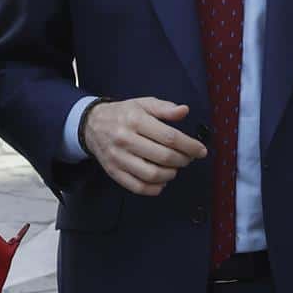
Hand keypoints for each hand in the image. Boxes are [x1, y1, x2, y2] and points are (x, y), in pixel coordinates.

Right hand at [83, 98, 207, 195]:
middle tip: (188, 158)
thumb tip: (184, 111)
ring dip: (170, 174)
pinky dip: (155, 188)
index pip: (169, 137)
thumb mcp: (143, 104)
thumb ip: (165, 108)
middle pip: (163, 157)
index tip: (200, 150)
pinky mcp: (114, 172)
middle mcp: (125, 139)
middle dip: (183, 160)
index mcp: (135, 120)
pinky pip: (138, 187)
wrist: (91, 125)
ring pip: (152, 174)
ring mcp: (118, 158)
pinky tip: (162, 179)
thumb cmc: (123, 114)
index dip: (190, 146)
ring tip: (174, 168)